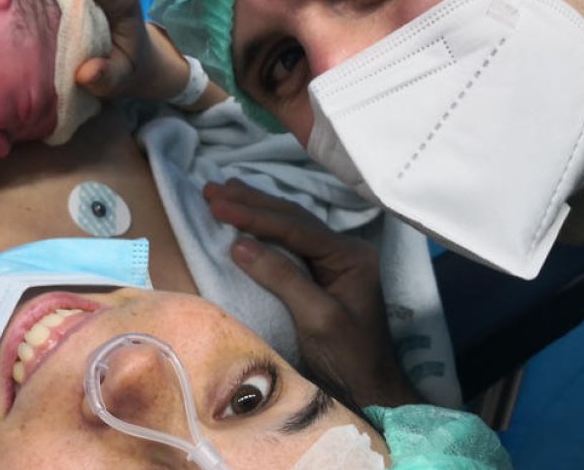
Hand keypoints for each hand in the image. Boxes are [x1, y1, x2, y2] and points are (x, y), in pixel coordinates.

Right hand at [204, 178, 420, 406]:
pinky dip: (264, 227)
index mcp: (350, 255)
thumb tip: (239, 244)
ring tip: (222, 192)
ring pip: (290, 225)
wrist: (372, 393)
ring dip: (255, 208)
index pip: (296, 227)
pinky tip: (248, 217)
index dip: (255, 215)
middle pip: (293, 218)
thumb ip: (282, 277)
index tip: (218, 204)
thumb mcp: (317, 319)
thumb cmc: (349, 360)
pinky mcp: (323, 273)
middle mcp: (345, 250)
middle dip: (250, 202)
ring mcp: (335, 260)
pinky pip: (290, 241)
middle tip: (211, 190)